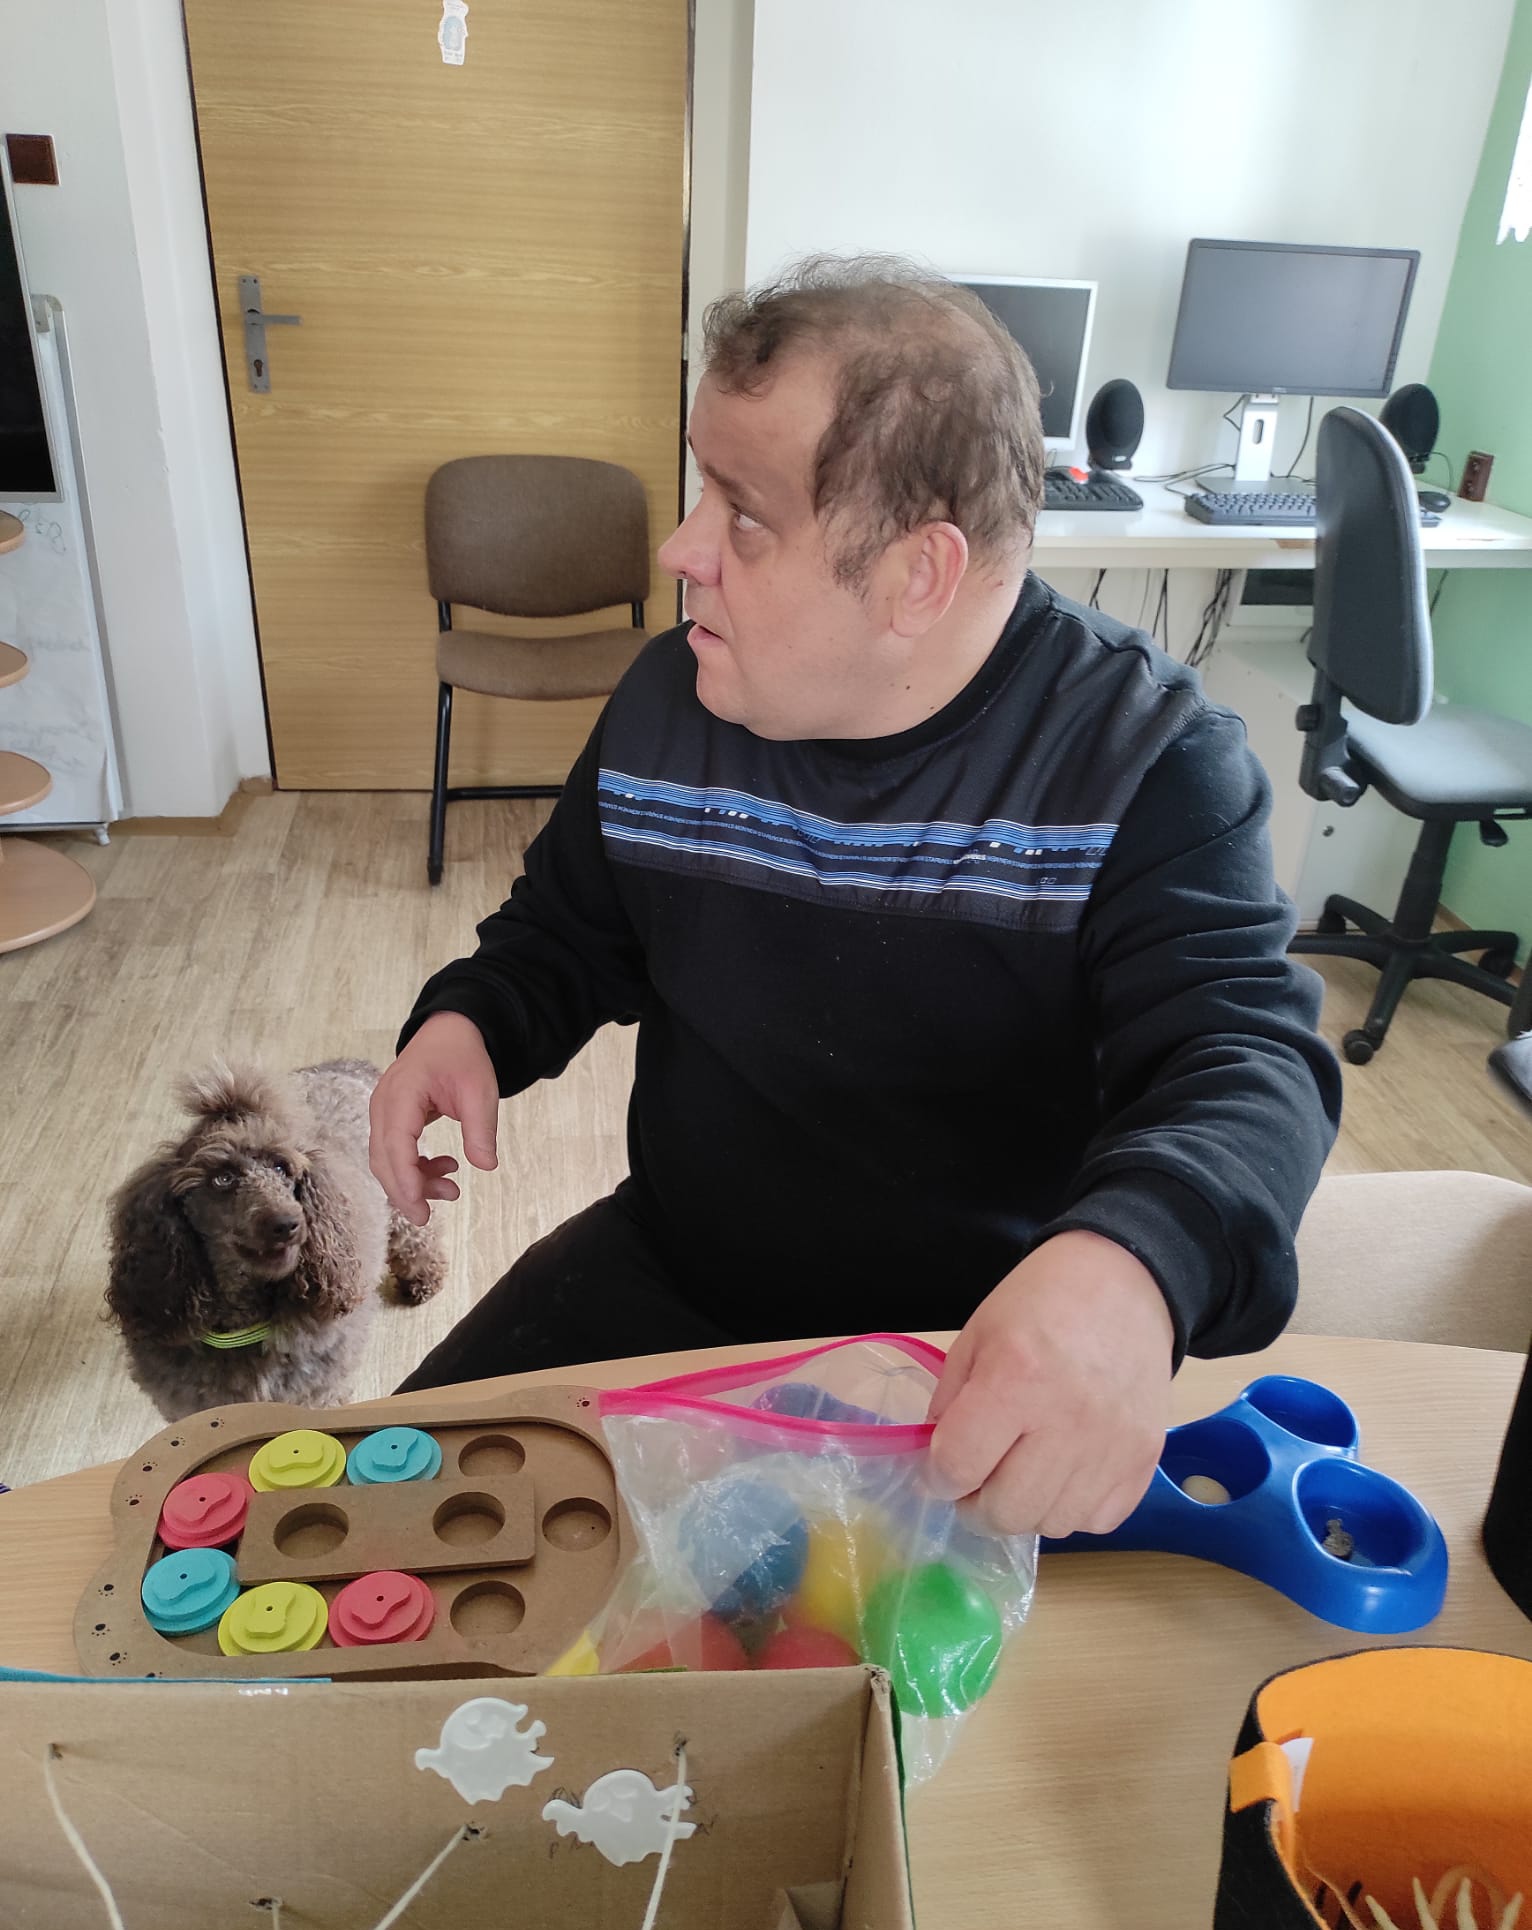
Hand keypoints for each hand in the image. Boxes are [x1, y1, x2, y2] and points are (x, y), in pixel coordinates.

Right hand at [369, 1011, 499, 1224]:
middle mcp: (384, 1104)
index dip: (405, 1178)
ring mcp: (383, 1112)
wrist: (449, 1032)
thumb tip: (486, 1166)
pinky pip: (394, 1152)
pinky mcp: (390, 1119)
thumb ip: (481, 1129)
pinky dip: (415, 1168)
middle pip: (383, 1158)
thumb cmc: (462, 1057)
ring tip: (451, 1189)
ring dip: (412, 1181)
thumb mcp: (481, 1091)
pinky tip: (445, 1169)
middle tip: (428, 1217)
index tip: (420, 1207)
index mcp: (403, 1092)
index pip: (396, 1143)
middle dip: (404, 1191)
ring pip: (386, 1160)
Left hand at [927, 1230, 1173, 1537]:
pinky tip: (1063, 1473)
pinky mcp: (1144, 1459)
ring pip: (1051, 1525)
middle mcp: (1068, 1422)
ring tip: (1021, 1473)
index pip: (958, 1467)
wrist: (1124, 1284)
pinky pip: (1097, 1521)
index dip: (936, 1478)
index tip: (938, 1470)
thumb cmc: (1041, 1303)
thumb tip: (936, 1466)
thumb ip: (950, 1403)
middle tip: (975, 1481)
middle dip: (975, 1505)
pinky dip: (1072, 1508)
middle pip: (1005, 1512)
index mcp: (1016, 1380)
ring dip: (1025, 1509)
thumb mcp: (977, 1335)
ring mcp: (1112, 1447)